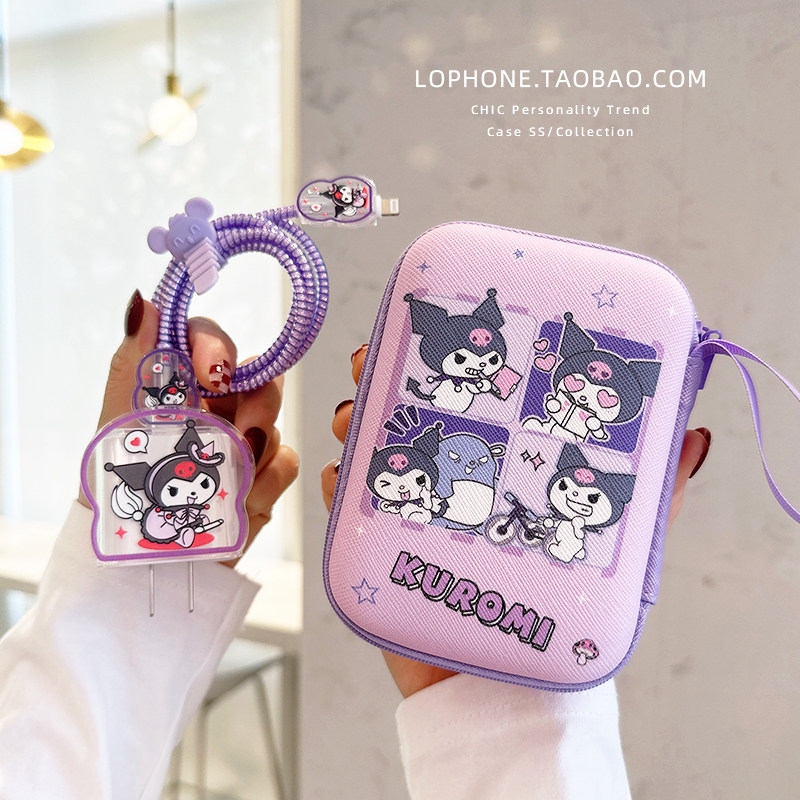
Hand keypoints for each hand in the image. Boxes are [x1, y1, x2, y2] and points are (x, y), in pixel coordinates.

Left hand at [78, 290, 298, 566]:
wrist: (150, 565)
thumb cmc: (125, 494)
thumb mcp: (121, 423)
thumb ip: (135, 361)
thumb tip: (143, 299)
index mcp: (178, 388)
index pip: (209, 343)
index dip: (218, 347)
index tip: (212, 372)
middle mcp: (215, 410)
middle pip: (257, 375)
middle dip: (252, 398)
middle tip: (237, 426)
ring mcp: (243, 444)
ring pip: (274, 418)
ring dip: (254, 445)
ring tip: (231, 472)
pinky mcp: (265, 479)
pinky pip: (287, 461)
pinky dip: (266, 479)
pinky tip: (241, 498)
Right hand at [321, 345, 710, 697]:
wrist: (502, 695)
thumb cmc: (557, 616)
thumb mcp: (613, 546)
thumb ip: (650, 498)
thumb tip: (692, 437)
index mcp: (499, 473)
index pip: (473, 405)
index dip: (452, 364)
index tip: (437, 332)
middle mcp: (455, 487)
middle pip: (414, 420)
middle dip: (387, 384)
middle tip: (374, 365)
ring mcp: (415, 518)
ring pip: (378, 457)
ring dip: (359, 427)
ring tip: (354, 417)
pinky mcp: (383, 556)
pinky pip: (351, 516)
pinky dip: (339, 490)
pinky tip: (339, 475)